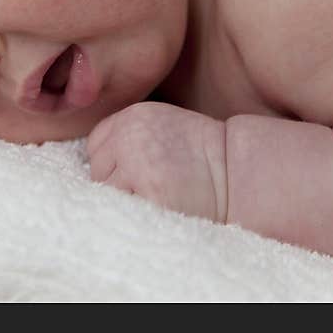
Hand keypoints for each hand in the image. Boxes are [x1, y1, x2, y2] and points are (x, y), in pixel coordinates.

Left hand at [86, 102, 227, 221]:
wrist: (239, 170)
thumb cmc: (200, 155)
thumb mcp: (159, 127)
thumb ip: (127, 137)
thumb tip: (93, 165)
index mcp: (132, 117)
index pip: (96, 146)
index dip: (113, 163)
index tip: (138, 170)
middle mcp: (130, 136)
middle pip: (97, 171)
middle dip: (118, 183)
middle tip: (152, 184)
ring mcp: (138, 165)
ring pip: (108, 194)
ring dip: (127, 200)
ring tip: (158, 194)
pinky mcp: (151, 194)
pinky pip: (126, 212)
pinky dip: (138, 215)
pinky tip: (161, 206)